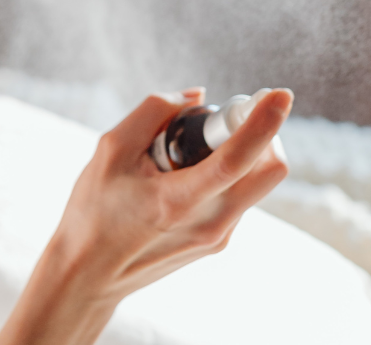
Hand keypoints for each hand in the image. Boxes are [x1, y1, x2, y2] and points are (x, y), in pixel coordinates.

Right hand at [0, 87, 291, 344]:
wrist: (89, 274)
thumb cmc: (93, 212)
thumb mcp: (109, 151)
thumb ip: (152, 113)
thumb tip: (196, 96)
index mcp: (179, 200)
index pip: (237, 158)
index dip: (264, 122)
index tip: (282, 94)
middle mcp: (210, 222)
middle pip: (269, 170)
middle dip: (260, 133)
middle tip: (221, 120)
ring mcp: (218, 236)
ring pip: (255, 182)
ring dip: (237, 153)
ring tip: (181, 155)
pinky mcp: (218, 242)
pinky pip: (238, 197)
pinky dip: (223, 175)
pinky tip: (179, 178)